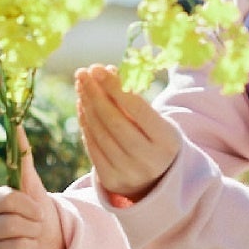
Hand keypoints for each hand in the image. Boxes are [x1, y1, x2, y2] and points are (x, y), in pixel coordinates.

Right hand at [0, 127, 64, 248]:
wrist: (47, 247)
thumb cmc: (36, 215)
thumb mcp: (32, 186)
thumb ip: (22, 158)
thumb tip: (17, 125)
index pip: (4, 198)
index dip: (28, 205)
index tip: (38, 209)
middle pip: (11, 224)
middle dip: (33, 226)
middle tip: (35, 229)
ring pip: (14, 246)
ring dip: (32, 245)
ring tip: (31, 244)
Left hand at [75, 64, 179, 199]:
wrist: (159, 178)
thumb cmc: (156, 139)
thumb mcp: (157, 120)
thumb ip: (134, 99)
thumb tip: (107, 72)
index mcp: (166, 141)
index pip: (138, 110)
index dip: (115, 88)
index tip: (99, 69)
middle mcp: (149, 159)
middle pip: (115, 122)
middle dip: (96, 94)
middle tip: (83, 72)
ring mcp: (129, 172)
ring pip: (101, 134)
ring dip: (87, 105)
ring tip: (82, 84)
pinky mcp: (111, 180)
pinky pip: (93, 147)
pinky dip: (85, 123)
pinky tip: (82, 104)